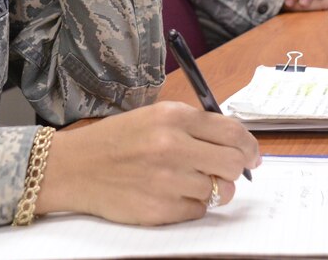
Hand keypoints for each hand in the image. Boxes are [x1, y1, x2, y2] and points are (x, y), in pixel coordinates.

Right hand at [35, 102, 259, 224]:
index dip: (249, 146)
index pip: (232, 132)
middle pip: (232, 163)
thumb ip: (194, 127)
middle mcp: (173, 146)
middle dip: (237, 169)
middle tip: (230, 172)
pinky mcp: (160, 209)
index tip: (252, 156)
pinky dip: (191, 206)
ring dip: (211, 189)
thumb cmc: (116, 140)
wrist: (75, 167)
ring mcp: (167, 180)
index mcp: (173, 117)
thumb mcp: (154, 117)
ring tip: (188, 181)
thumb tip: (236, 145)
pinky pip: (198, 211)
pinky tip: (171, 194)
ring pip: (218, 190)